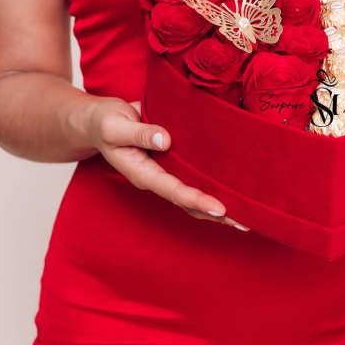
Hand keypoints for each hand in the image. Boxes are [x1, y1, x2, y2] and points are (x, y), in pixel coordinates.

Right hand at [85, 97, 249, 230]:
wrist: (98, 120)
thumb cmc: (104, 122)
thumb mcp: (114, 125)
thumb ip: (139, 133)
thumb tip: (165, 140)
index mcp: (141, 173)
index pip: (173, 190)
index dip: (197, 200)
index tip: (221, 209)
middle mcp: (156, 178)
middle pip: (188, 202)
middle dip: (216, 214)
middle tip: (245, 224)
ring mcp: (164, 172)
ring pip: (193, 196)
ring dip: (217, 208)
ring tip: (246, 217)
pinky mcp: (171, 162)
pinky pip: (192, 180)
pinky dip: (211, 187)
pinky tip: (231, 191)